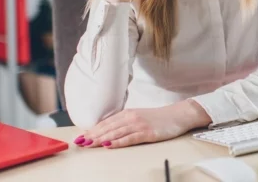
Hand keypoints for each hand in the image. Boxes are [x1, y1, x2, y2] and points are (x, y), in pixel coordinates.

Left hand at [74, 99, 211, 148]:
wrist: (178, 115)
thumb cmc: (159, 118)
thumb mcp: (139, 116)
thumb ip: (124, 122)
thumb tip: (108, 130)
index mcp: (128, 113)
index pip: (106, 123)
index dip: (92, 130)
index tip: (80, 136)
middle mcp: (131, 117)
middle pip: (108, 128)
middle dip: (92, 135)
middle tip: (79, 142)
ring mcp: (139, 125)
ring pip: (115, 133)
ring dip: (100, 139)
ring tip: (89, 144)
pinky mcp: (147, 133)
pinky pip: (129, 138)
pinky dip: (118, 142)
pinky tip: (109, 145)